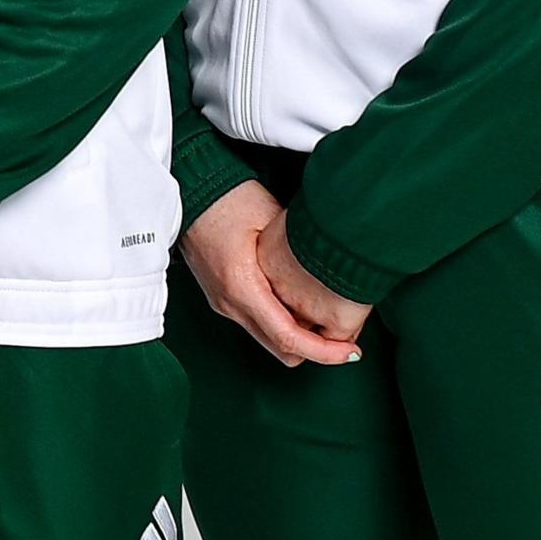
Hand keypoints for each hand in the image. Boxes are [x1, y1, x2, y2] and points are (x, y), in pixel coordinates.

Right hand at [179, 182, 356, 365]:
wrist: (189, 187)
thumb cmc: (226, 197)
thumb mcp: (273, 221)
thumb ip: (298, 256)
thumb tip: (331, 276)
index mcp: (242, 287)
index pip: (288, 339)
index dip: (324, 351)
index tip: (351, 352)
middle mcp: (229, 303)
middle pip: (280, 349)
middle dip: (315, 349)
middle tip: (344, 336)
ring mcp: (222, 302)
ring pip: (268, 338)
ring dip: (298, 334)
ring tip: (324, 314)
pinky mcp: (222, 295)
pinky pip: (257, 321)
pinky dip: (281, 320)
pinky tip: (297, 299)